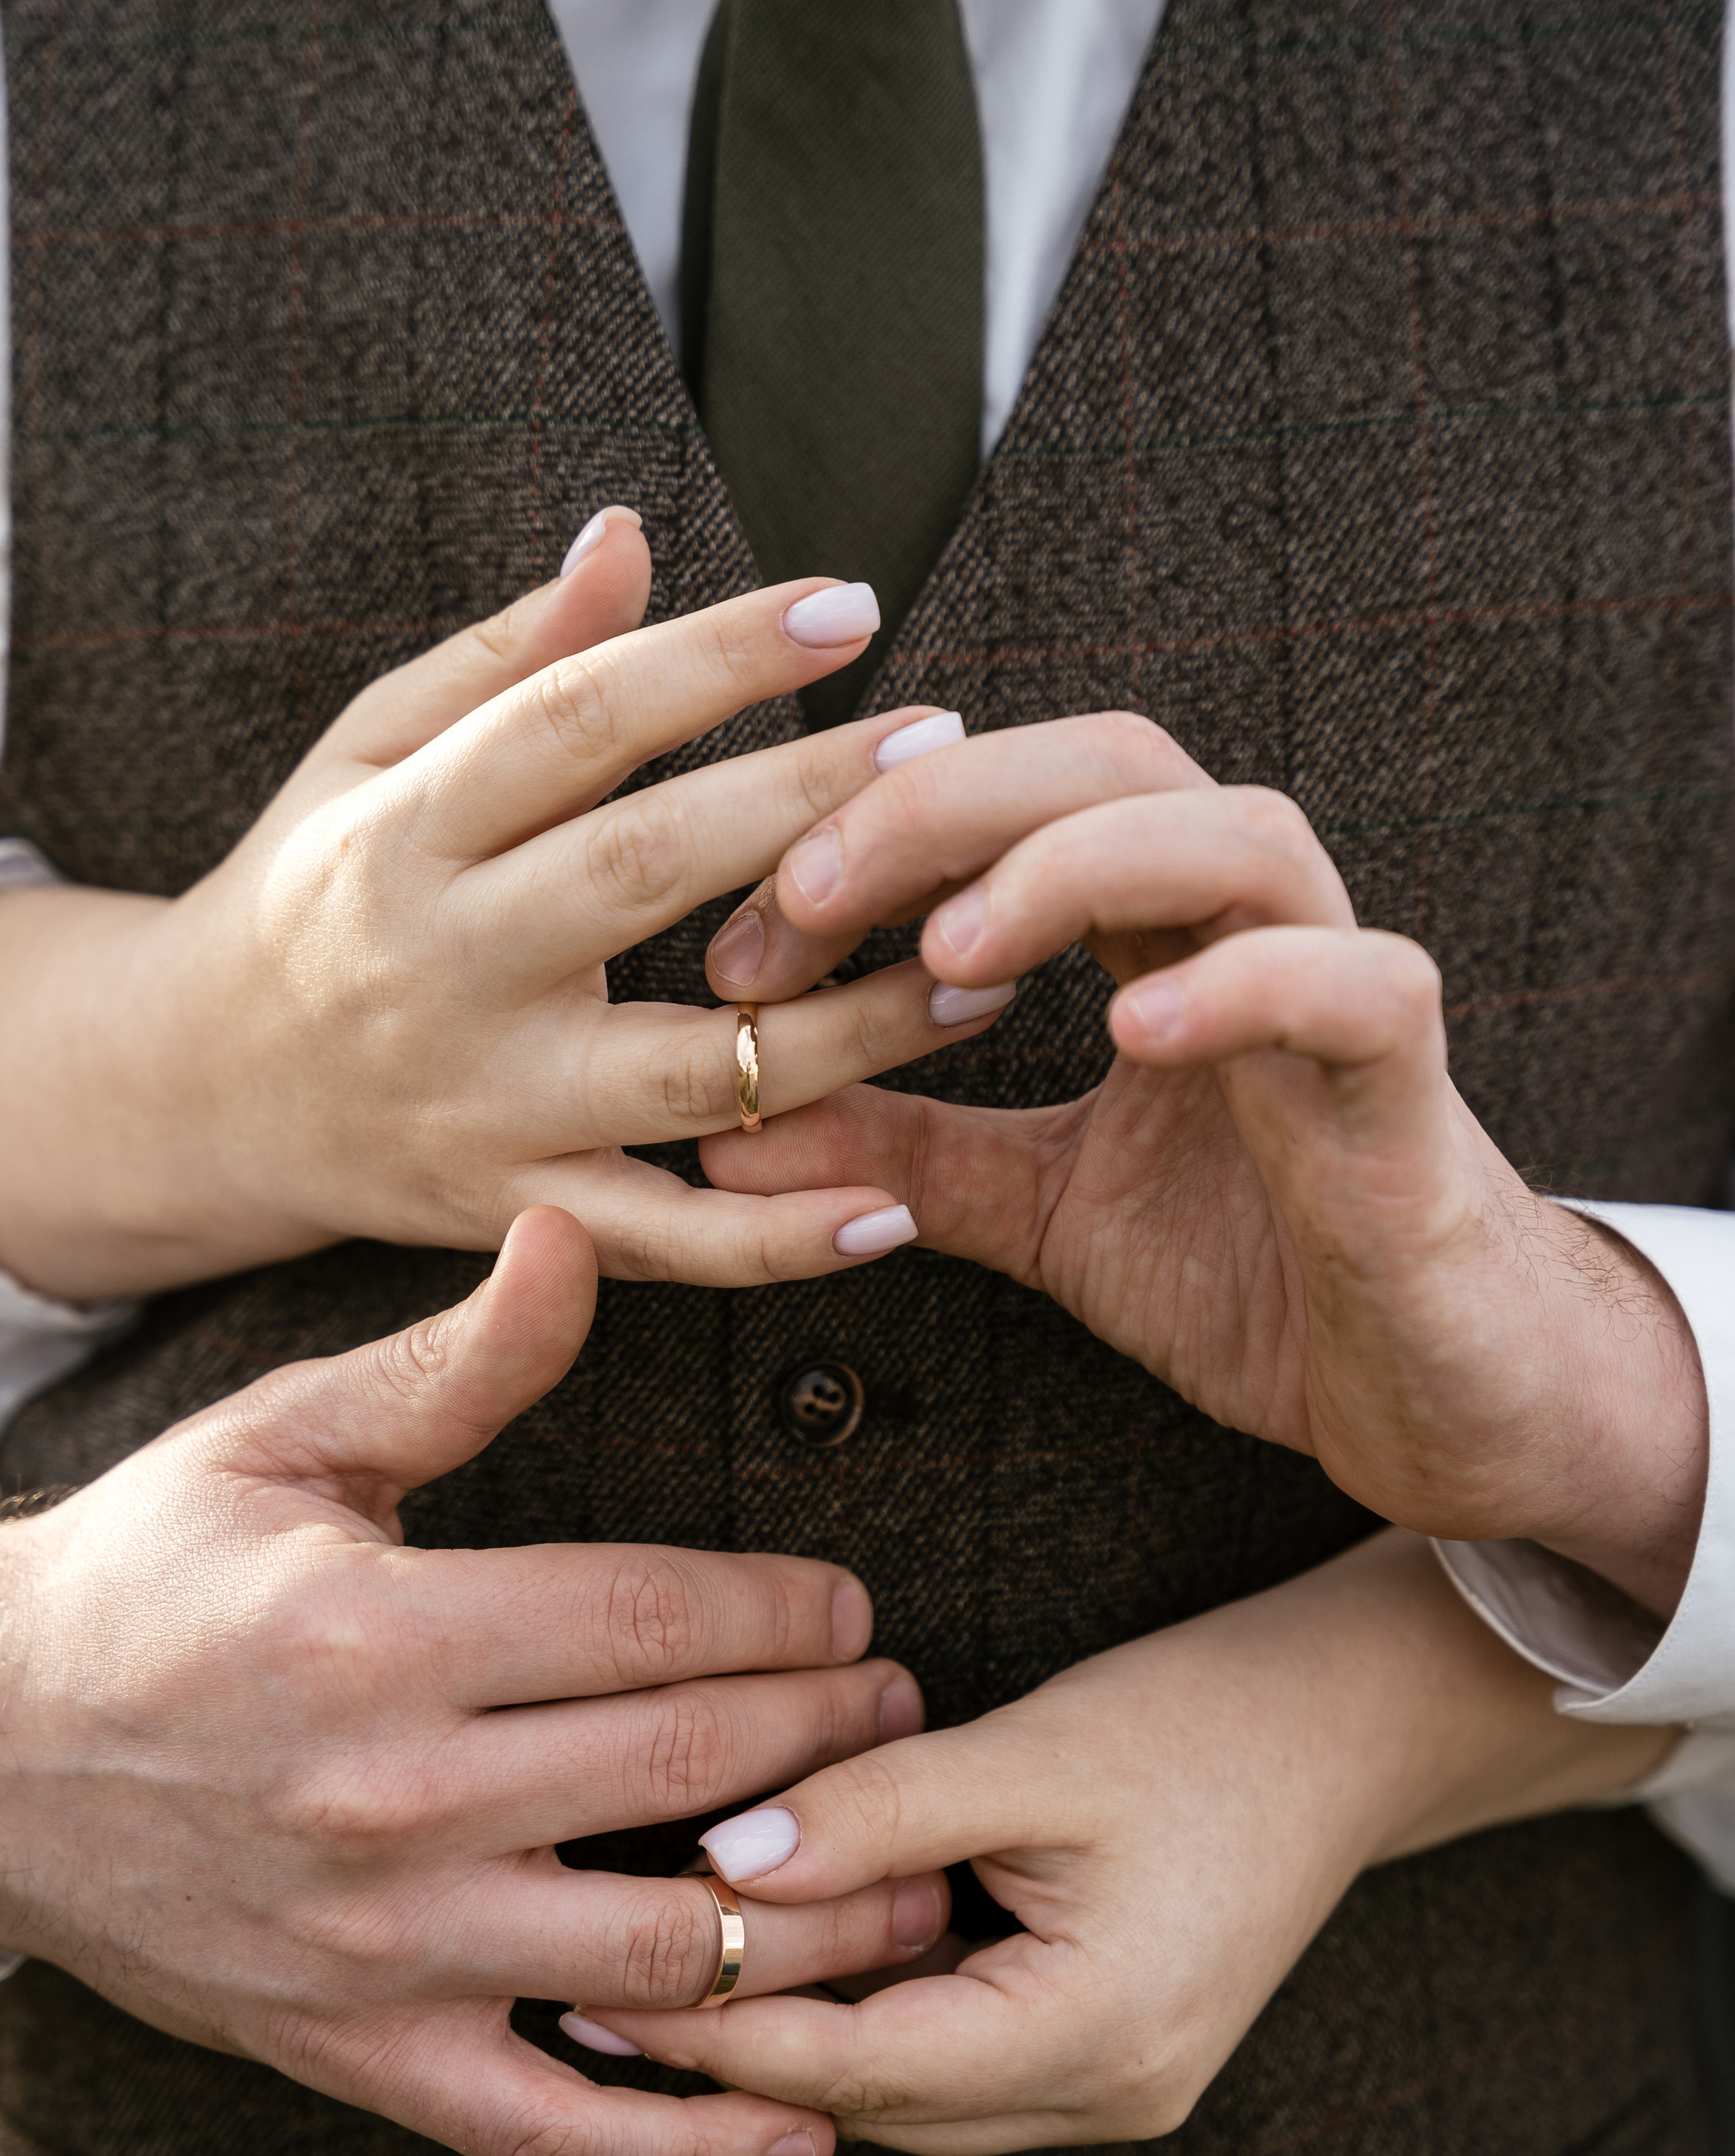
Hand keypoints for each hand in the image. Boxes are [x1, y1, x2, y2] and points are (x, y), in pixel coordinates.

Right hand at [0, 517, 1006, 1301]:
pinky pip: (659, 1241)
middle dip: (808, 809)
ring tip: (989, 967)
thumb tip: (627, 533)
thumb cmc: (318, 889)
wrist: (196, 1091)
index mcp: (407, 829)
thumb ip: (506, 659)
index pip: (576, 721)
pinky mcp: (512, 1212)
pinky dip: (773, 1243)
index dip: (715, 658)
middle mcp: (443, 966)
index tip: (849, 605)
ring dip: (847, 1028)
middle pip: (645, 873)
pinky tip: (892, 1209)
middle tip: (951, 753)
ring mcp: (483, 1103)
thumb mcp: (368, 751)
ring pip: (685, 1071)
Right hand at [0, 1210, 946, 2155]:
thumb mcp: (283, 1440)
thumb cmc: (145, 1573)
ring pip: (665, 1956)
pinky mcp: (361, 2051)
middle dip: (832, 1736)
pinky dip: (689, 2147)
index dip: (786, 1611)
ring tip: (916, 1879)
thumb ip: (457, 1361)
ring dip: (823, 1925)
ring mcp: (379, 1946)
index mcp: (380, 1632)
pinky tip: (803, 2122)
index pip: (651, 1619)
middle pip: (685, 1767)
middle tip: (905, 1710)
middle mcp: (389, 1799)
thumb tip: (574, 1231)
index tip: (850, 1607)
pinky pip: (553, 2132)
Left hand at [566, 1530, 1676, 2155]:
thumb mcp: (1031, 1750)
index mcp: (1098, 2029)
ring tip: (661, 1972)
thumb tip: (719, 1866)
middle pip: (876, 2101)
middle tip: (589, 1984)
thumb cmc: (1205, 1720)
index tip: (597, 1978)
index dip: (719, 2027)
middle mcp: (1111, 2092)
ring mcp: (1119, 2088)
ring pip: (908, 2095)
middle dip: (736, 2047)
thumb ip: (874, 1813)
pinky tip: (786, 1961)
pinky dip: (867, 2018)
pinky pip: (954, 2065)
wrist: (1354, 1727)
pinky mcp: (1112, 2055)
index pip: (859, 2063)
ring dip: (796, 2039)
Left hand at [701, 714, 1705, 1610]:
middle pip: (1108, 762)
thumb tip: (725, 1127)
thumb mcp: (1040, 1210)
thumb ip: (905, 1155)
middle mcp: (1247, 924)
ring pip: (1234, 833)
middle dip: (940, 808)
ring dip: (1074, 864)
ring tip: (947, 952)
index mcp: (1153, 932)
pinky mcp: (1412, 1086)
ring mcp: (1340, 989)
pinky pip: (1354, 985)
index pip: (1005, 803)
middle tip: (802, 901)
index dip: (864, 841)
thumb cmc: (1255, 1274)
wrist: (1430, 1393)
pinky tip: (1138, 1025)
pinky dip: (1248, 984)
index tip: (742, 948)